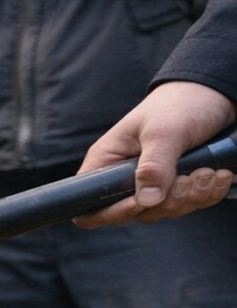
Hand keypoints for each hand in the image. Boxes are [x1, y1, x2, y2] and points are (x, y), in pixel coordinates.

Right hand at [75, 81, 236, 228]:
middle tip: (191, 176)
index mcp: (106, 164)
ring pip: (165, 211)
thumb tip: (146, 201)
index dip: (111, 213)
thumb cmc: (179, 104)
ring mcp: (152, 184)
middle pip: (135, 213)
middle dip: (168, 201)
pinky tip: (219, 176)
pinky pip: (189, 205)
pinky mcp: (176, 185)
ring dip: (193, 197)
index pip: (89, 206)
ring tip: (210, 171)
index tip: (141, 202)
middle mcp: (124, 179)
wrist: (214, 94)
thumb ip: (154, 166)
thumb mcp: (164, 132)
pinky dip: (208, 195)